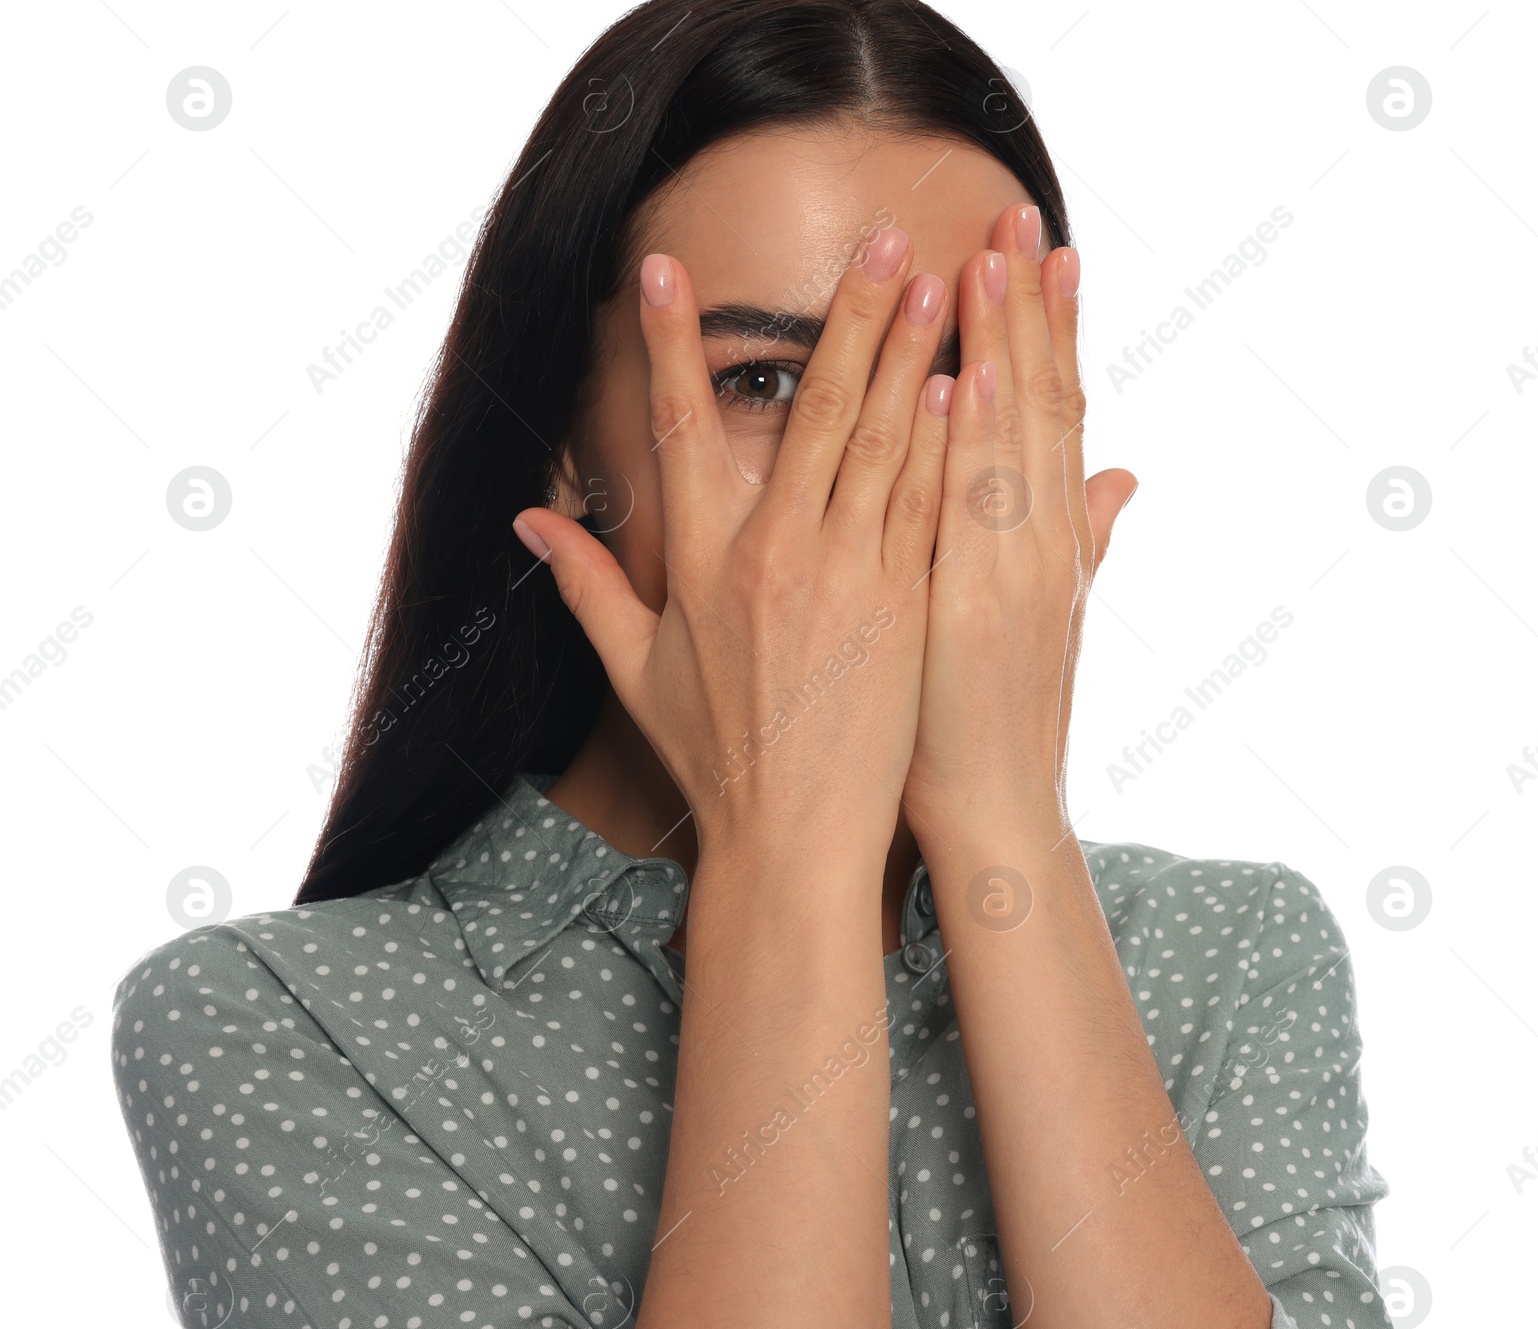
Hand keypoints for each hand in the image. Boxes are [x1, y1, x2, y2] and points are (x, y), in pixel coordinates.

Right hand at [514, 233, 961, 867]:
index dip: (671, 343)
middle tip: (884, 237)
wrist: (794, 839)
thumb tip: (529, 519)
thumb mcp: (635, 670)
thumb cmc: (714, 756)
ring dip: (912, 357)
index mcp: (701, 563)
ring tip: (940, 281)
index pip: (679, 428)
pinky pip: (928, 507)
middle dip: (850, 316)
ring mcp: (848, 579)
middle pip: (816, 412)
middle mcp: (775, 555)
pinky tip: (965, 384)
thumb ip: (587, 584)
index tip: (666, 269)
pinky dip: (946, 444)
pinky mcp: (906, 606)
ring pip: (885, 446)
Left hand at [902, 204, 1137, 848]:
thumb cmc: (997, 715)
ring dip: (1005, 345)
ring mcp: (1017, 571)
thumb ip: (1086, 537)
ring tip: (994, 256)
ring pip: (1015, 440)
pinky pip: (975, 512)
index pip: (1058, 414)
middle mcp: (1046, 542)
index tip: (1046, 256)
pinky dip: (973, 444)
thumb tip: (1124, 476)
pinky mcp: (977, 608)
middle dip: (1032, 309)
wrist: (997, 808)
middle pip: (1044, 404)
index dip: (1055, 332)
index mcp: (1055, 539)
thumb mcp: (1050, 615)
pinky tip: (963, 377)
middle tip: (1018, 215)